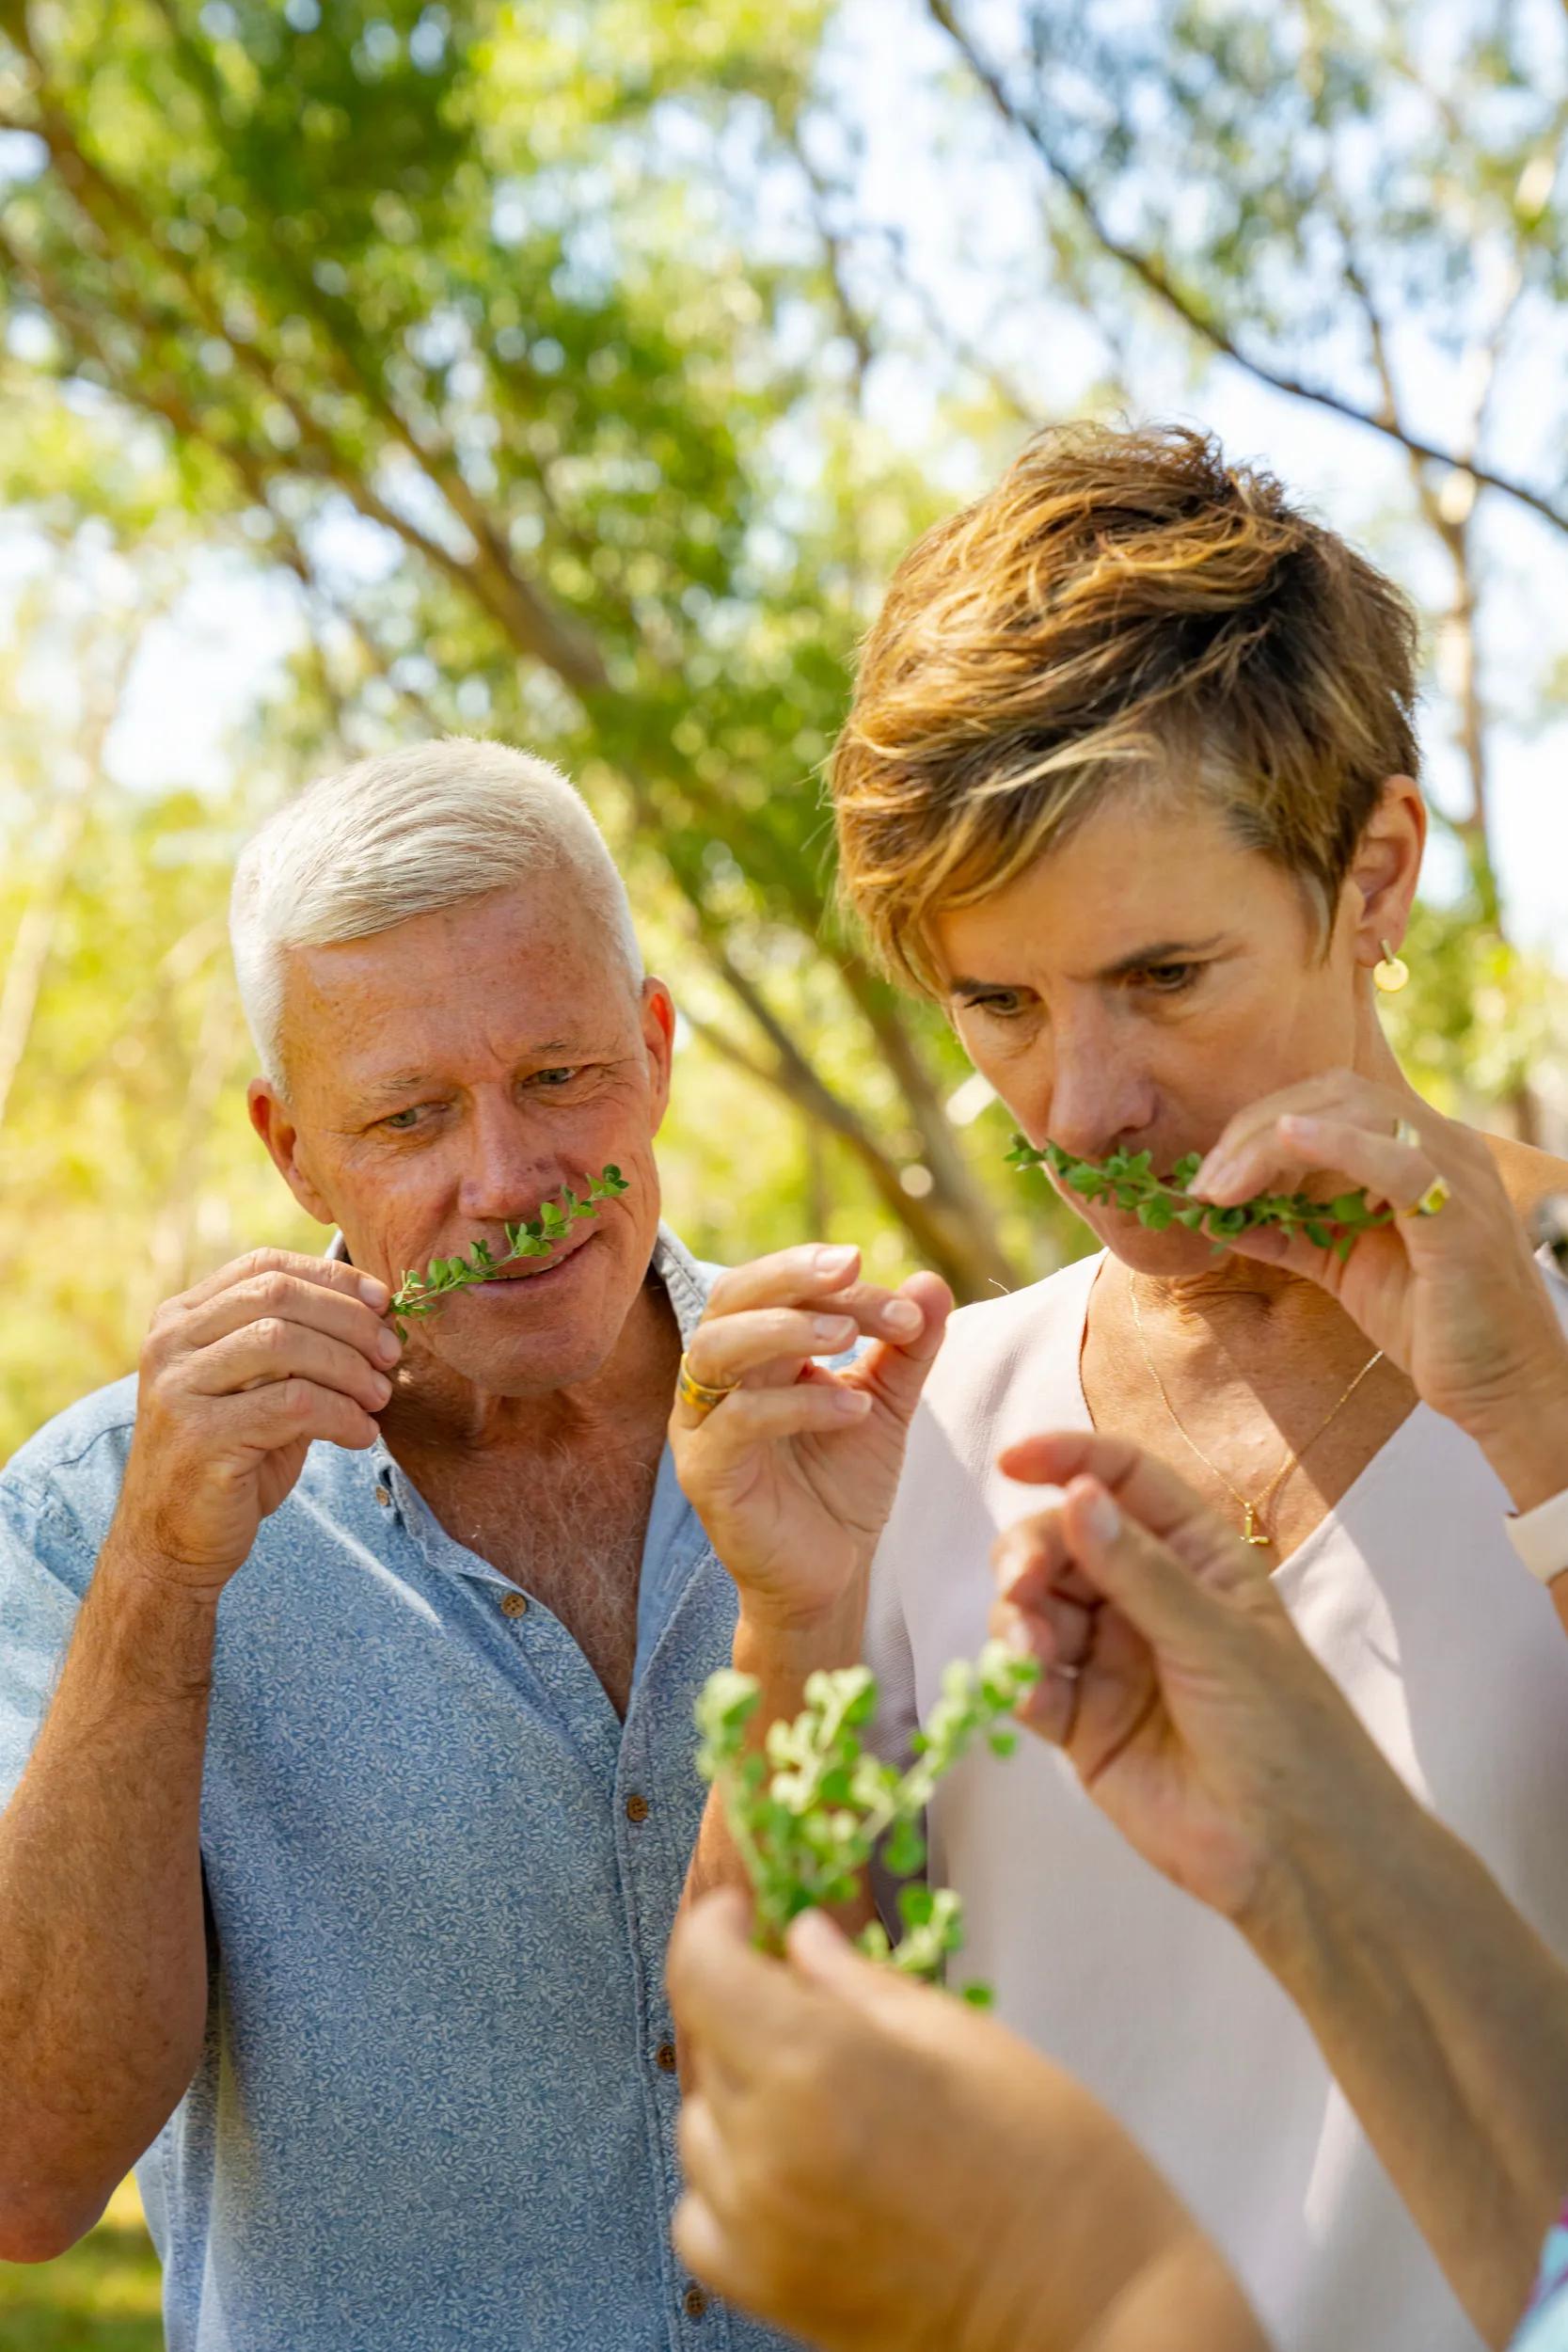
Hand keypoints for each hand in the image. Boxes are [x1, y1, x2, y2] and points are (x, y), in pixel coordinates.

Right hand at [114, 1249, 399, 1592]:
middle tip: (391, 1354)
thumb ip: (299, 1348)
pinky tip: (360, 1435)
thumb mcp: (261, 1391)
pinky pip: (292, 1403)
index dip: (332, 1277)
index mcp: (181, 1319)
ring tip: (378, 1398)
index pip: (265, 1266)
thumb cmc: (231, 1461)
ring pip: (284, 1343)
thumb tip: (379, 1315)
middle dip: (350, 1321)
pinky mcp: (199, 1437)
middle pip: (278, 1296)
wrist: (171, 1544)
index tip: (383, 1302)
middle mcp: (170, 1344)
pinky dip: (342, 1415)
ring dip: (349, 1367)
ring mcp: (178, 1388)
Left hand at [667, 1891, 1253, 2351]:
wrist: (1091, 2309)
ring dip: (740, 2092)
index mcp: (817, 2063)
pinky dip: (727, 2182)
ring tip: (820, 2093)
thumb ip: (859, 1982)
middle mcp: (767, 2145)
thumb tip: (801, 1937)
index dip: (717, 1926)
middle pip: (707, 2040)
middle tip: (810, 2003)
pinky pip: (700, 2213)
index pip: (703, 1968)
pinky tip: (789, 2168)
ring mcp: (758, 2227)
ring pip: (700, 2124)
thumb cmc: (1051, 2162)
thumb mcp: (961, 2035)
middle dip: (747, 2005)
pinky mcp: (767, 2292)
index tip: (746, 1915)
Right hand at [670, 1246, 952, 1633]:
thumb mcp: (886, 1404)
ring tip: (849, 1336)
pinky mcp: (706, 1475)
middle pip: (729, 1298)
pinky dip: (797, 1405)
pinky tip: (854, 1410)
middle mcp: (716, 1380)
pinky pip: (737, 1422)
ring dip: (784, 1329)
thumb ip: (907, 1346)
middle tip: (852, 1267)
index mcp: (753, 1353)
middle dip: (790, 1275)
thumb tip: (932, 1281)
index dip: (839, 1283)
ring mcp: (701, 1426)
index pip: (778, 1288)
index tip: (909, 1306)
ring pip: (715, 1350)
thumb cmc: (844, 1485)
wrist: (832, 1575)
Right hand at [991, 1430, 1393, 1936]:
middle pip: (1063, 1543)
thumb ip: (1139, 1570)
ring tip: (1029, 1650)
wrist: (1297, 1854)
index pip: (1124, 1482)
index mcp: (1195, 1557)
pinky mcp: (1083, 1723)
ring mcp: (1111, 1660)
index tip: (1012, 1461)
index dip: (1069, 1461)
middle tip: (1019, 1585)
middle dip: (1029, 1553)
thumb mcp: (1217, 1638)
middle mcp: (1146, 1599)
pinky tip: (1031, 1695)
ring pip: (1037, 1609)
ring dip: (1018, 1618)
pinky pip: (1033, 1683)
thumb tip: (1075, 1494)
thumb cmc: (1286, 1731)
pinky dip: (1019, 1681)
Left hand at [1189, 1071, 1567, 1488]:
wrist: (1501, 1388)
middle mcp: (1444, 1145)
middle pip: (1335, 1093)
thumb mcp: (1344, 1267)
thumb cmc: (1431, 1326)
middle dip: (1253, 1131)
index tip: (1208, 1176)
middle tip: (1203, 1182)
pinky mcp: (1459, 1217)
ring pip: (1358, 1112)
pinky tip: (1288, 1140)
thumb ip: (1290, 1234)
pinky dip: (1337, 1142)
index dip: (1258, 1126)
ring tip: (1221, 1185)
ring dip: (1272, 1142)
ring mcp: (1457, 1173)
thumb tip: (1221, 1218)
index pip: (1331, 1100)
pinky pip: (1398, 1161)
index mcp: (1419, 1150)